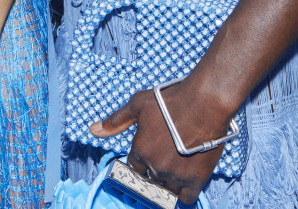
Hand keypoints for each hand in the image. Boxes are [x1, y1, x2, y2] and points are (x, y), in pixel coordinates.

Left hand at [90, 79, 229, 204]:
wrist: (203, 103)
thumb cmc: (170, 100)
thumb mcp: (138, 104)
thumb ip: (116, 120)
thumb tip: (94, 130)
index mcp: (140, 150)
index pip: (134, 165)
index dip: (140, 158)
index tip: (149, 150)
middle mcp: (155, 166)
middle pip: (149, 178)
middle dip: (153, 169)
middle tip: (163, 156)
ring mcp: (175, 175)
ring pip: (165, 189)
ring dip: (166, 182)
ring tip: (173, 166)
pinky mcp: (196, 180)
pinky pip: (185, 198)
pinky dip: (183, 194)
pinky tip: (184, 184)